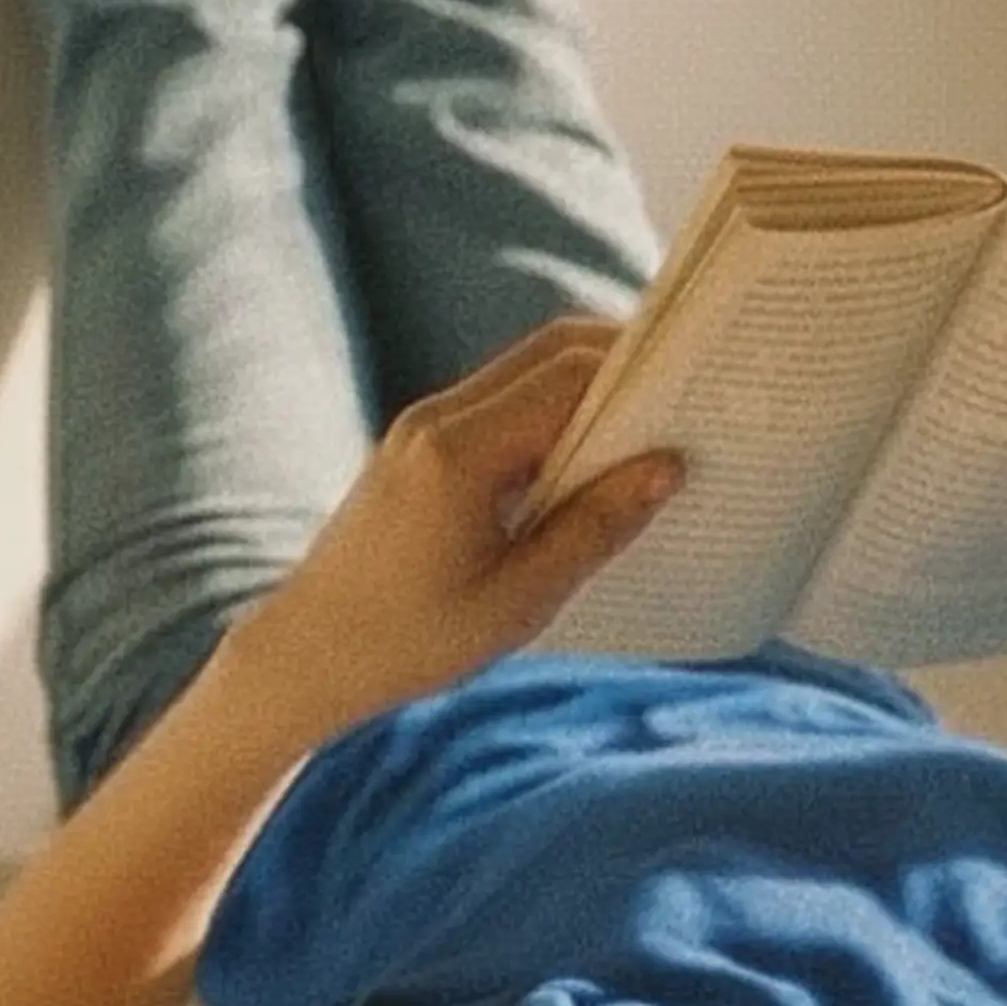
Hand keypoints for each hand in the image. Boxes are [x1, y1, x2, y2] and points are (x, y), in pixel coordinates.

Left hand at [226, 315, 681, 717]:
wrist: (307, 655)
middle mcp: (437, 419)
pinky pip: (501, 404)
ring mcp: (423, 427)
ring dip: (588, 385)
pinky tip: (589, 457)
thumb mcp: (520, 598)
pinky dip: (553, 413)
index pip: (569, 375)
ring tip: (650, 423)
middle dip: (623, 358)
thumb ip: (596, 526)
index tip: (698, 384)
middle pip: (549, 350)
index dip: (640, 372)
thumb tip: (667, 466)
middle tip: (688, 388)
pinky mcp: (418, 446)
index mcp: (460, 451)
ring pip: (524, 371)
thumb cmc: (410, 641)